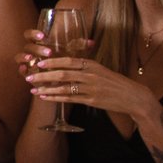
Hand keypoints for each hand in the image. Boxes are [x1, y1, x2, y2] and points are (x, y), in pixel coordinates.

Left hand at [27, 54, 160, 125]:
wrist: (133, 97)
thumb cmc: (116, 83)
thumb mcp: (102, 70)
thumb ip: (86, 67)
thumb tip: (67, 63)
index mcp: (93, 65)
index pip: (68, 61)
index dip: (52, 62)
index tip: (38, 63)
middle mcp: (91, 75)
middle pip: (62, 74)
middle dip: (43, 75)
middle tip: (29, 76)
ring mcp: (91, 88)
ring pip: (64, 87)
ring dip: (46, 88)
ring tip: (33, 90)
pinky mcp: (92, 101)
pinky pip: (70, 99)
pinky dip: (56, 98)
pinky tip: (46, 97)